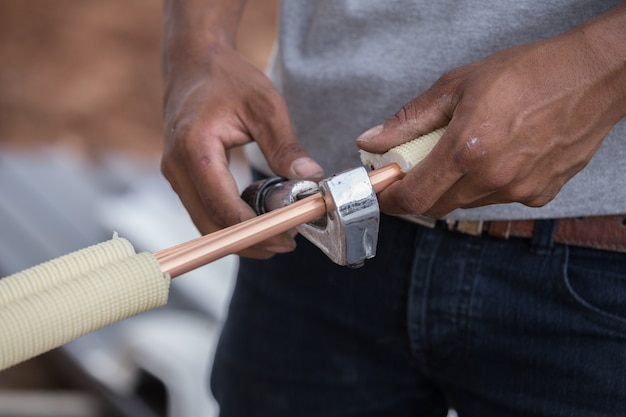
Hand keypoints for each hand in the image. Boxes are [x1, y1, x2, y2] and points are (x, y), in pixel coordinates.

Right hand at [161, 41, 323, 258]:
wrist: (194, 62)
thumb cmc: (228, 78)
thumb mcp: (265, 106)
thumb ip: (286, 146)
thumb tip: (310, 179)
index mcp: (195, 148)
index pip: (223, 207)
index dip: (255, 230)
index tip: (288, 237)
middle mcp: (176, 167)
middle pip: (210, 225)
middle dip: (249, 241)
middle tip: (286, 244)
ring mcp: (174, 174)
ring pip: (204, 223)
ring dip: (239, 237)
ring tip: (277, 237)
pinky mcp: (181, 177)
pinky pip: (202, 211)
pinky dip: (228, 223)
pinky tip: (256, 222)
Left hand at [357, 7, 625, 217]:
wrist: (592, 76)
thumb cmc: (528, 73)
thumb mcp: (458, 85)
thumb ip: (410, 119)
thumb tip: (372, 141)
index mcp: (467, 150)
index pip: (414, 197)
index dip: (391, 200)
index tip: (383, 192)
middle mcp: (493, 178)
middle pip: (437, 205)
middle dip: (420, 191)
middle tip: (418, 166)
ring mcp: (519, 191)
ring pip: (467, 203)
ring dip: (454, 186)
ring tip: (467, 151)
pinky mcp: (540, 195)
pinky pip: (499, 199)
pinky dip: (487, 185)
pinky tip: (500, 156)